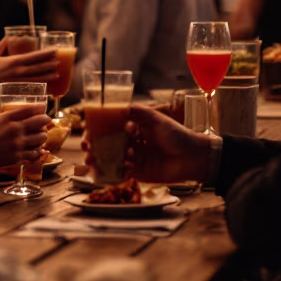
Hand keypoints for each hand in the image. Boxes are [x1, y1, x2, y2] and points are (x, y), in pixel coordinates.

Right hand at [0, 38, 57, 98]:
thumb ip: (1, 45)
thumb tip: (9, 37)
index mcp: (14, 62)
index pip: (34, 57)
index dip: (46, 54)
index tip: (54, 51)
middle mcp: (18, 72)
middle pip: (39, 68)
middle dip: (50, 65)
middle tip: (59, 62)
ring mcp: (19, 83)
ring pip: (38, 80)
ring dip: (48, 77)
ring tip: (57, 74)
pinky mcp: (17, 92)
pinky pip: (32, 90)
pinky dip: (41, 89)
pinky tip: (47, 88)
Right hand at [0, 105, 51, 171]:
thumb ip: (9, 118)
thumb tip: (25, 116)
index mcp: (7, 118)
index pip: (30, 109)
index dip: (40, 108)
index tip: (43, 108)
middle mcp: (15, 130)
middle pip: (40, 123)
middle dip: (45, 122)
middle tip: (45, 123)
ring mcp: (17, 144)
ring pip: (41, 139)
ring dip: (43, 136)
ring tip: (40, 136)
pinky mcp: (17, 157)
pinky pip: (35, 153)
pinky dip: (38, 150)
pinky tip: (36, 149)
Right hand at [83, 106, 207, 183]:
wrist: (194, 157)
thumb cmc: (177, 135)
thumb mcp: (156, 119)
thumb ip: (137, 112)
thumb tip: (117, 106)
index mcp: (135, 129)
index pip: (111, 129)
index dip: (97, 131)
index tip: (87, 133)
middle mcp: (133, 143)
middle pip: (108, 146)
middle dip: (94, 148)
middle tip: (86, 149)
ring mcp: (135, 159)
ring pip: (112, 160)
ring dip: (100, 161)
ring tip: (91, 162)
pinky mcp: (140, 174)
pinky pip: (122, 173)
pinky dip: (114, 173)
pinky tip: (110, 170)